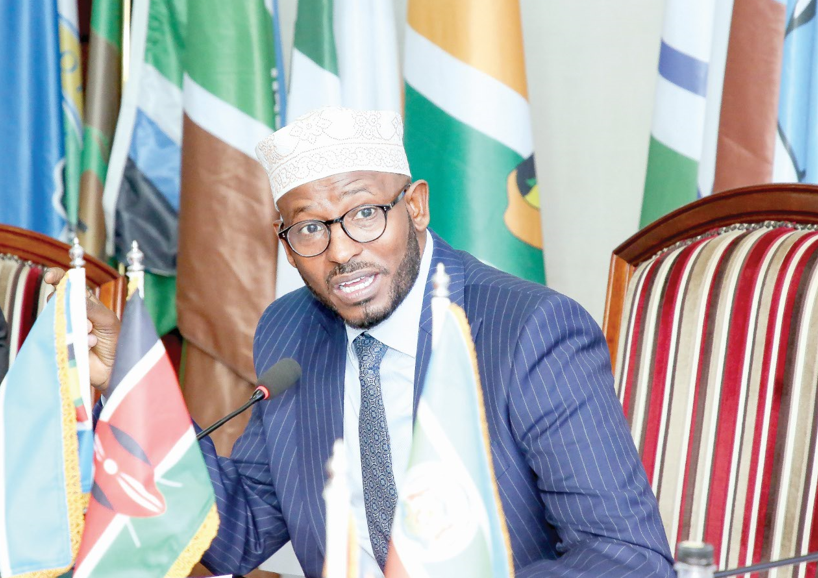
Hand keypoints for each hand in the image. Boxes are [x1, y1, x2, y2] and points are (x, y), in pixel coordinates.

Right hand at [44, 268, 120, 392]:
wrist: (116, 368)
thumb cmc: (115, 341)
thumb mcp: (107, 320)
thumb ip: (91, 307)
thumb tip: (72, 294)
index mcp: (87, 304)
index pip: (69, 285)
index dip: (58, 278)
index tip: (50, 277)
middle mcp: (73, 314)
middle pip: (57, 301)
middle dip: (67, 308)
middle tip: (87, 323)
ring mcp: (65, 329)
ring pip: (57, 319)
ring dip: (77, 328)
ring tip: (92, 339)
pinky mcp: (60, 344)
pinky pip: (59, 338)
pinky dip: (76, 342)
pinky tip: (89, 347)